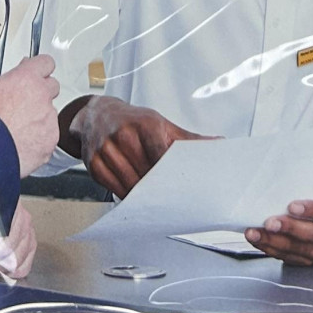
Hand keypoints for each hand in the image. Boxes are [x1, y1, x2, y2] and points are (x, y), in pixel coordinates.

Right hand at [0, 55, 59, 175]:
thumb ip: (11, 81)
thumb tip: (16, 80)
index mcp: (27, 78)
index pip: (45, 62)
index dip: (40, 69)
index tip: (38, 73)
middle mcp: (42, 95)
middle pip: (53, 87)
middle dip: (43, 93)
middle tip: (27, 103)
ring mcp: (49, 117)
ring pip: (50, 113)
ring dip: (39, 118)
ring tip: (18, 129)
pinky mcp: (52, 138)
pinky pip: (49, 135)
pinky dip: (40, 139)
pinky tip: (23, 142)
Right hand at [62, 96, 210, 197]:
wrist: (98, 114)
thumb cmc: (134, 120)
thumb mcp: (162, 124)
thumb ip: (189, 139)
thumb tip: (219, 145)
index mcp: (145, 124)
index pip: (162, 156)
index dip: (171, 174)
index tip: (181, 187)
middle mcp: (124, 135)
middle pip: (146, 173)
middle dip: (158, 187)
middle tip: (170, 199)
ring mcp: (106, 149)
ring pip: (129, 184)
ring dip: (142, 195)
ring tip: (153, 198)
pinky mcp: (93, 163)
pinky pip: (113, 187)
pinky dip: (125, 193)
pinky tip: (133, 194)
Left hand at [245, 195, 312, 265]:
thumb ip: (309, 192)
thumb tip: (280, 184)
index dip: (311, 209)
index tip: (292, 205)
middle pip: (312, 235)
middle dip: (289, 229)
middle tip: (270, 223)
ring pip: (298, 249)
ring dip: (273, 241)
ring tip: (255, 233)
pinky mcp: (309, 261)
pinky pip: (288, 258)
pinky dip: (271, 249)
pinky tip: (259, 240)